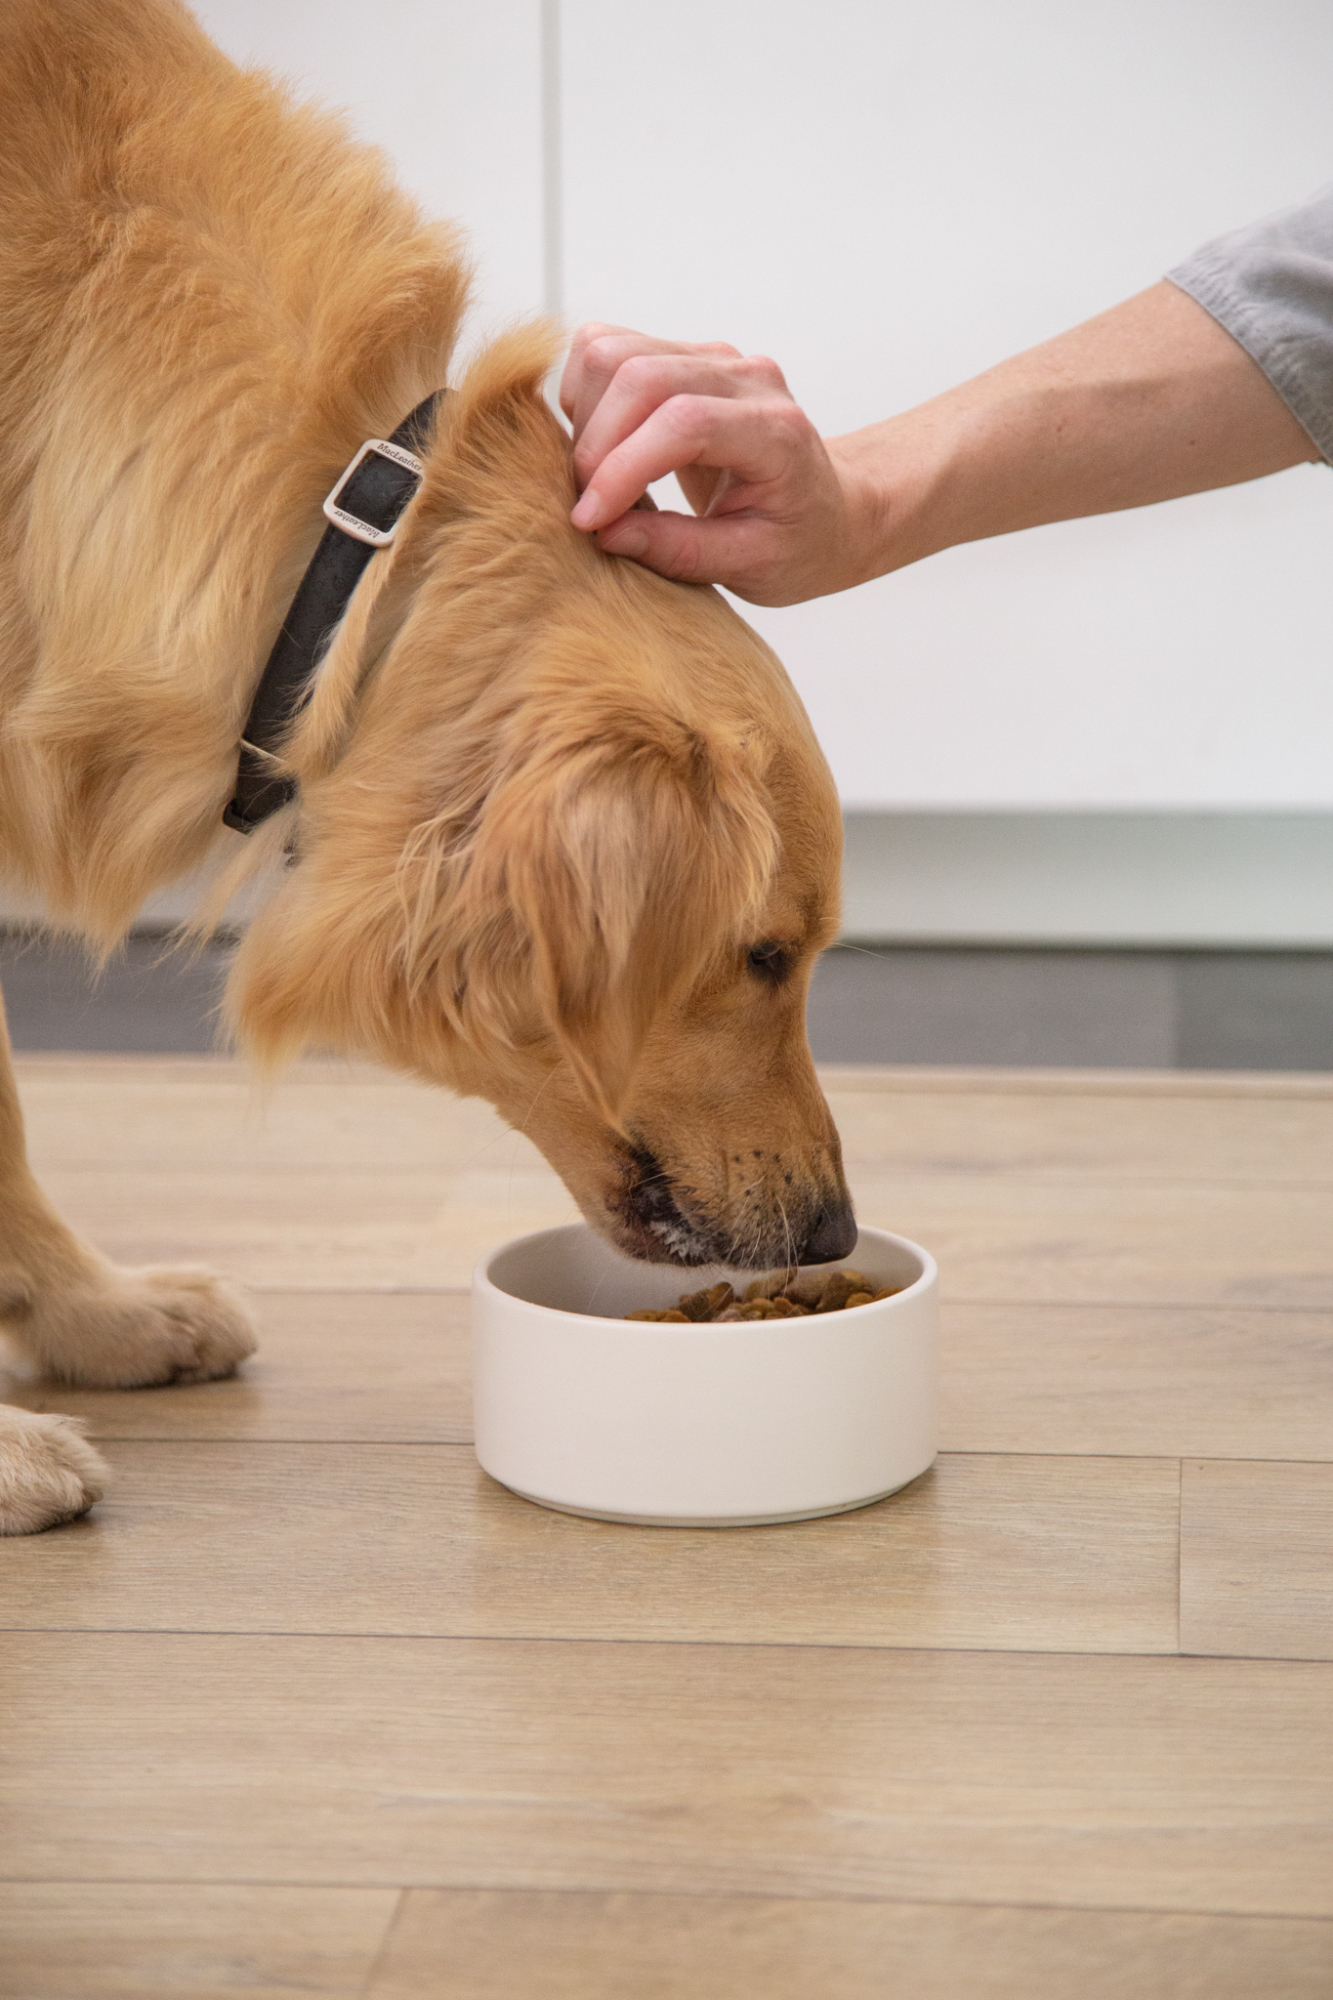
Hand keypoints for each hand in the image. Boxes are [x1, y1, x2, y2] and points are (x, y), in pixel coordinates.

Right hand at [560, 324, 883, 605]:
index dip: (622, 467)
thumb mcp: (751, 568)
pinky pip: (607, 349)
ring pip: (611, 351)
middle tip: (586, 508)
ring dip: (583, 417)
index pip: (683, 423)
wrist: (828, 510)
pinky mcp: (682, 356)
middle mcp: (745, 378)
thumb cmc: (799, 542)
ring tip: (594, 478)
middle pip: (638, 375)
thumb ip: (680, 552)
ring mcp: (712, 359)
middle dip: (593, 445)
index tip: (589, 521)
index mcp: (776, 432)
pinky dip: (585, 396)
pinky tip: (602, 447)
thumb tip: (607, 532)